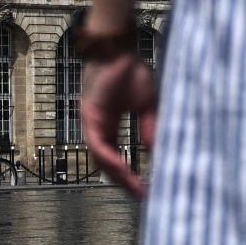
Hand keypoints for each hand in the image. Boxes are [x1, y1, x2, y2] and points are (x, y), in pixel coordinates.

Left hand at [81, 52, 158, 197]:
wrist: (119, 48)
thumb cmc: (130, 71)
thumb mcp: (147, 105)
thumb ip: (150, 128)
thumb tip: (156, 152)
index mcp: (109, 125)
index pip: (117, 157)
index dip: (129, 174)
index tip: (145, 188)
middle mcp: (98, 127)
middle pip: (106, 164)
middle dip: (124, 182)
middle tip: (141, 196)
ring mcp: (91, 122)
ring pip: (100, 158)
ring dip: (118, 175)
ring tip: (135, 188)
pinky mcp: (89, 116)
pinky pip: (97, 144)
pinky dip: (109, 158)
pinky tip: (123, 169)